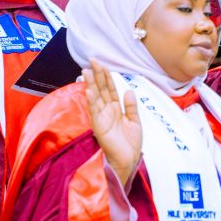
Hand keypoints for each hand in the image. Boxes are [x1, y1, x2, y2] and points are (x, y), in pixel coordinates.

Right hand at [83, 59, 141, 187]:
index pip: (110, 89)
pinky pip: (94, 110)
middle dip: (97, 75)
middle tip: (92, 60)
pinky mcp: (99, 126)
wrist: (128, 160)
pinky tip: (88, 90)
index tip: (101, 64)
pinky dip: (91, 100)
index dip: (106, 76)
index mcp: (116, 109)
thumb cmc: (130, 144)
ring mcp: (102, 118)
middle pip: (101, 89)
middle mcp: (107, 111)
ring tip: (86, 70)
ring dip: (91, 84)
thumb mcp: (135, 122)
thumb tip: (128, 91)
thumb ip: (131, 107)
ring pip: (96, 97)